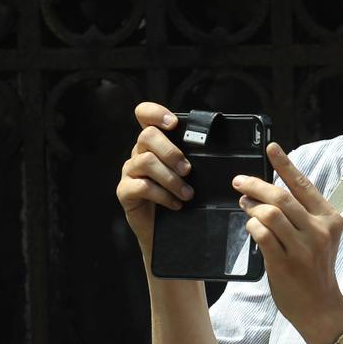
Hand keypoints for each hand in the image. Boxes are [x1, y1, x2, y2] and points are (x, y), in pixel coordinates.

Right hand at [116, 102, 194, 255]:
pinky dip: (163, 195)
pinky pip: (142, 186)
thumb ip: (193, 158)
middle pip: (147, 136)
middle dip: (171, 151)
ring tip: (186, 193)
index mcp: (154, 144)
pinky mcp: (125, 191)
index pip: (144, 116)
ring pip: (146, 161)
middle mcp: (138, 154)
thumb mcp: (189, 175)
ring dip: (171, 178)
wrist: (168, 231)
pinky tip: (175, 204)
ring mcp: (130, 172)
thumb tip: (217, 148)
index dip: (155, 112)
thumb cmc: (181, 198)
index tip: (174, 123)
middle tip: (188, 170)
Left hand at [233, 142, 342, 343]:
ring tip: (244, 205)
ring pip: (269, 214)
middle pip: (281, 197)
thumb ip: (301, 215)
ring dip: (251, 206)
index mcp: (330, 219)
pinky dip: (252, 226)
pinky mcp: (285, 263)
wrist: (321, 307)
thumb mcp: (319, 238)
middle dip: (255, 185)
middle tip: (239, 182)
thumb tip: (267, 192)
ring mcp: (303, 248)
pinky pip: (261, 234)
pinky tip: (250, 226)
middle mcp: (319, 231)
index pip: (304, 185)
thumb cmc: (315, 270)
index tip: (271, 147)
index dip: (285, 164)